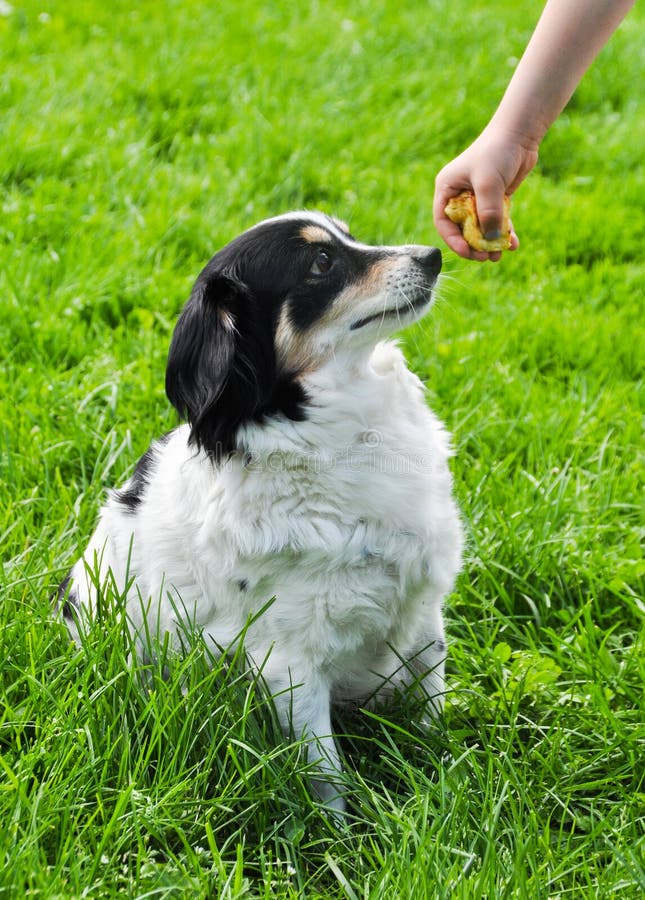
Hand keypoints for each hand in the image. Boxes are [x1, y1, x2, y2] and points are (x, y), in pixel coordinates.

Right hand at [433, 127, 538, 260]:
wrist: (519, 134)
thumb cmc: (497, 153)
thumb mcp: (489, 183)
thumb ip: (488, 213)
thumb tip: (491, 240)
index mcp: (447, 189)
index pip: (444, 222)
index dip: (453, 240)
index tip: (467, 252)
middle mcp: (459, 195)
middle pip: (462, 229)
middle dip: (473, 245)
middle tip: (485, 257)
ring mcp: (477, 198)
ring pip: (480, 228)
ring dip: (489, 244)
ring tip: (497, 256)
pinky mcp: (494, 199)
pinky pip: (496, 222)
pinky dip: (503, 234)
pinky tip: (513, 245)